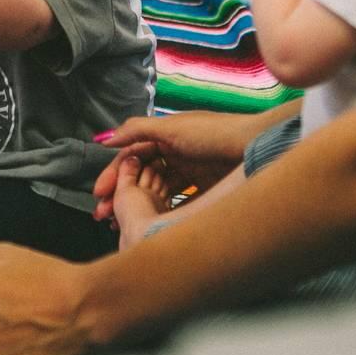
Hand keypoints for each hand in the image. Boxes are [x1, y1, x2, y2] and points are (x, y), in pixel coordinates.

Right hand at [88, 110, 256, 218]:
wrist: (256, 147)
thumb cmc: (215, 133)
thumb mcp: (172, 127)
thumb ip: (137, 130)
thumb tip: (105, 140)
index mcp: (166, 137)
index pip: (131, 158)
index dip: (113, 175)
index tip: (98, 195)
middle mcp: (177, 154)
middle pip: (141, 177)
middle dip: (120, 196)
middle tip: (102, 217)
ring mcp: (192, 173)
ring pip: (157, 193)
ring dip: (140, 207)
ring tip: (123, 225)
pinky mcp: (207, 190)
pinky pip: (180, 204)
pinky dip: (165, 214)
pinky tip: (155, 227)